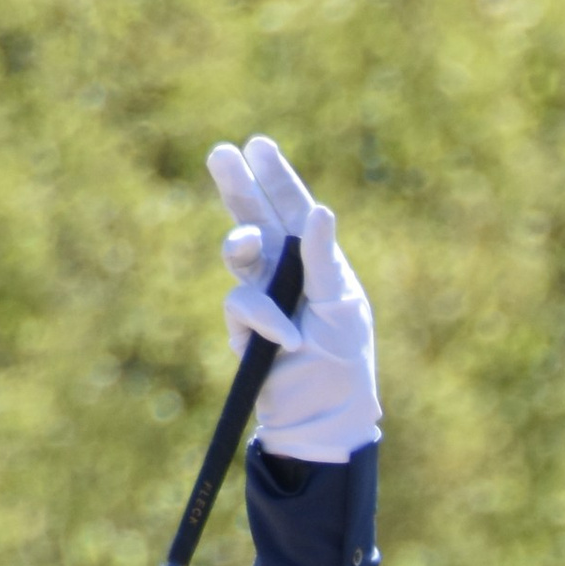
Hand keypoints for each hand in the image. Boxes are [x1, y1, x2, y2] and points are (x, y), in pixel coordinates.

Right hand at [206, 134, 380, 463]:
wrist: (322, 420)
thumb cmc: (344, 363)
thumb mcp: (340, 307)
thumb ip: (325, 261)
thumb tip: (320, 210)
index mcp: (321, 262)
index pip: (295, 210)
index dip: (276, 178)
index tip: (257, 145)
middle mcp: (289, 273)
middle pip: (256, 218)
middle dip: (238, 186)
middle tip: (221, 153)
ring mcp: (264, 297)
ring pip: (239, 254)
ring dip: (241, 247)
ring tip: (245, 250)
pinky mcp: (245, 326)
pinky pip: (241, 304)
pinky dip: (262, 320)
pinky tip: (286, 340)